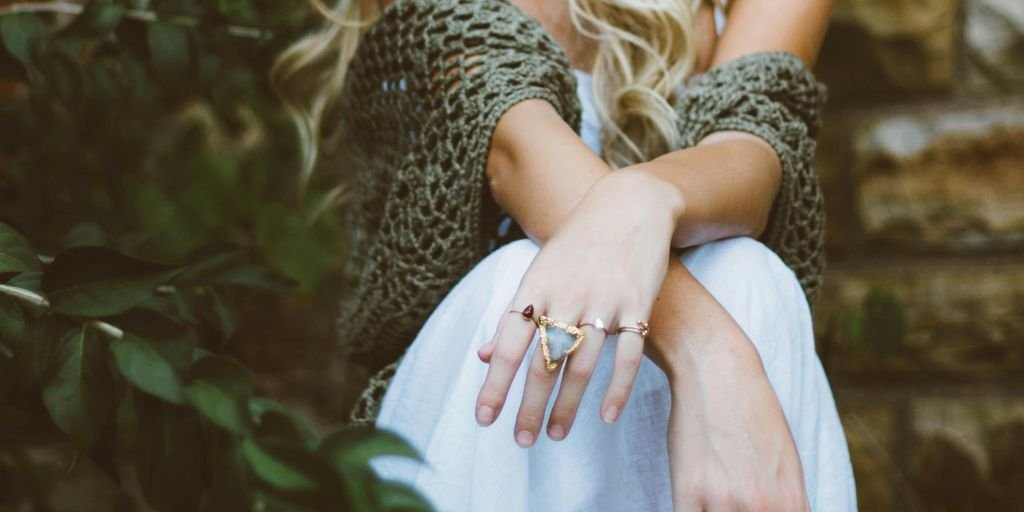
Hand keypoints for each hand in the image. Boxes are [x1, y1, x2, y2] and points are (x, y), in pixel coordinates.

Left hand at [474, 170, 680, 446]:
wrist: (628, 206)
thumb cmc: (576, 245)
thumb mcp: (538, 273)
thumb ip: (513, 317)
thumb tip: (483, 356)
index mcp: (535, 290)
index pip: (508, 346)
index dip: (495, 384)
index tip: (484, 419)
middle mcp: (565, 297)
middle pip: (542, 363)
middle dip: (529, 407)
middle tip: (520, 441)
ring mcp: (602, 302)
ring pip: (581, 365)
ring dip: (567, 406)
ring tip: (556, 435)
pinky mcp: (637, 305)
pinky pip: (627, 356)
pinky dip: (617, 389)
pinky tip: (607, 416)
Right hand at [654, 265, 809, 510]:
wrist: (717, 369)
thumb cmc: (751, 410)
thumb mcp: (786, 461)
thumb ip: (784, 502)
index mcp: (790, 502)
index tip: (754, 509)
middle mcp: (761, 507)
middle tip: (730, 497)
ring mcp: (723, 501)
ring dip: (714, 510)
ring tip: (713, 495)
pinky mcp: (688, 492)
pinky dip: (691, 511)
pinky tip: (692, 500)